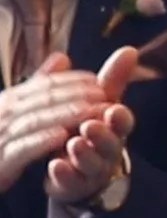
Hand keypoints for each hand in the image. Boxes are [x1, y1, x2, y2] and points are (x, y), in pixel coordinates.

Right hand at [0, 54, 107, 193]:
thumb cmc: (0, 139)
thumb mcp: (18, 109)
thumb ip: (40, 85)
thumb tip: (62, 57)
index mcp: (11, 100)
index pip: (46, 84)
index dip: (74, 81)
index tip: (99, 80)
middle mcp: (4, 113)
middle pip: (44, 99)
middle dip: (76, 96)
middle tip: (105, 95)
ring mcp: (0, 135)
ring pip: (36, 120)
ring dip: (66, 115)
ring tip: (92, 112)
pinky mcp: (1, 161)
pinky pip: (22, 148)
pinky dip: (42, 141)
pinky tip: (62, 137)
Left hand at [48, 47, 139, 203]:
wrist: (81, 168)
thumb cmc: (93, 130)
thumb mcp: (103, 102)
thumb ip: (114, 79)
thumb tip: (130, 49)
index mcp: (114, 127)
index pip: (123, 122)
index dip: (120, 118)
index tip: (114, 110)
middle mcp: (108, 149)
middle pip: (111, 144)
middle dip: (102, 135)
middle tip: (89, 125)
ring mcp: (93, 169)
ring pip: (94, 164)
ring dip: (85, 154)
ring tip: (73, 144)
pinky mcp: (76, 184)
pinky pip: (73, 181)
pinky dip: (65, 173)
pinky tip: (56, 165)